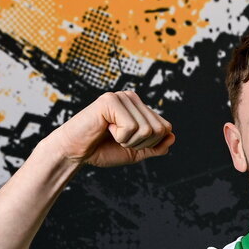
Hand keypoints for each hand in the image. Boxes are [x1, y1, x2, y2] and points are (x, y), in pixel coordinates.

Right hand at [43, 91, 174, 166]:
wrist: (75, 152)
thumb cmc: (102, 150)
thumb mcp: (136, 152)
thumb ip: (155, 146)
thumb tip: (172, 136)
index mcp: (139, 107)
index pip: (165, 127)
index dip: (150, 143)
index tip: (129, 142)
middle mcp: (132, 98)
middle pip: (158, 129)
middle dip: (140, 143)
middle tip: (118, 139)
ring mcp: (121, 96)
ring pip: (146, 129)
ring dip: (128, 141)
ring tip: (111, 134)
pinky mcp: (110, 100)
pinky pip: (131, 127)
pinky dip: (119, 136)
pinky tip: (105, 129)